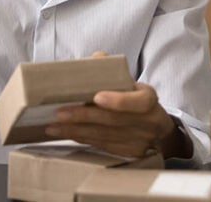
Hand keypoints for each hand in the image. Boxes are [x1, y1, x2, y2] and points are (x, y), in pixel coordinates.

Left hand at [46, 51, 192, 158]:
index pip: (140, 102)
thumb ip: (113, 72)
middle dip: (84, 117)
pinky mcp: (127, 153)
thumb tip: (96, 58)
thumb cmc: (135, 100)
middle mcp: (147, 122)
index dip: (119, 101)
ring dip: (75, 130)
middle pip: (114, 121)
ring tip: (53, 125)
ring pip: (103, 136)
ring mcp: (138, 141)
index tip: (97, 97)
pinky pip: (100, 145)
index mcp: (149, 100)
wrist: (157, 130)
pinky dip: (80, 138)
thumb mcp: (131, 84)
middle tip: (60, 113)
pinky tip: (63, 133)